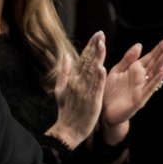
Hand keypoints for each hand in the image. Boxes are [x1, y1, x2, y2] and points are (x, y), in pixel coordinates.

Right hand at [48, 31, 106, 148]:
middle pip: (87, 62)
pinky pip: (96, 88)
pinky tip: (101, 68)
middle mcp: (77, 83)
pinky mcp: (91, 101)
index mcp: (72, 80)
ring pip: (92, 71)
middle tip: (101, 34)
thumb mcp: (60, 89)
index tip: (97, 35)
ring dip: (97, 58)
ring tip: (102, 45)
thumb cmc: (66, 111)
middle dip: (95, 47)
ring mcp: (84, 91)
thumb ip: (64, 72)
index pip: (82, 59)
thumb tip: (67, 56)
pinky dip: (98, 78)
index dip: (90, 47)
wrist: (67, 130)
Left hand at [101, 37, 162, 143]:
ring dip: (162, 63)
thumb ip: (127, 59)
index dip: (158, 48)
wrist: (104, 111)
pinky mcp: (140, 98)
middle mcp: (141, 78)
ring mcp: (142, 88)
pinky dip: (157, 79)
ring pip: (154, 74)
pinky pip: (150, 87)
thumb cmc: (110, 91)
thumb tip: (139, 45)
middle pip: (154, 63)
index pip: (149, 57)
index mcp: (134, 70)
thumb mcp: (116, 71)